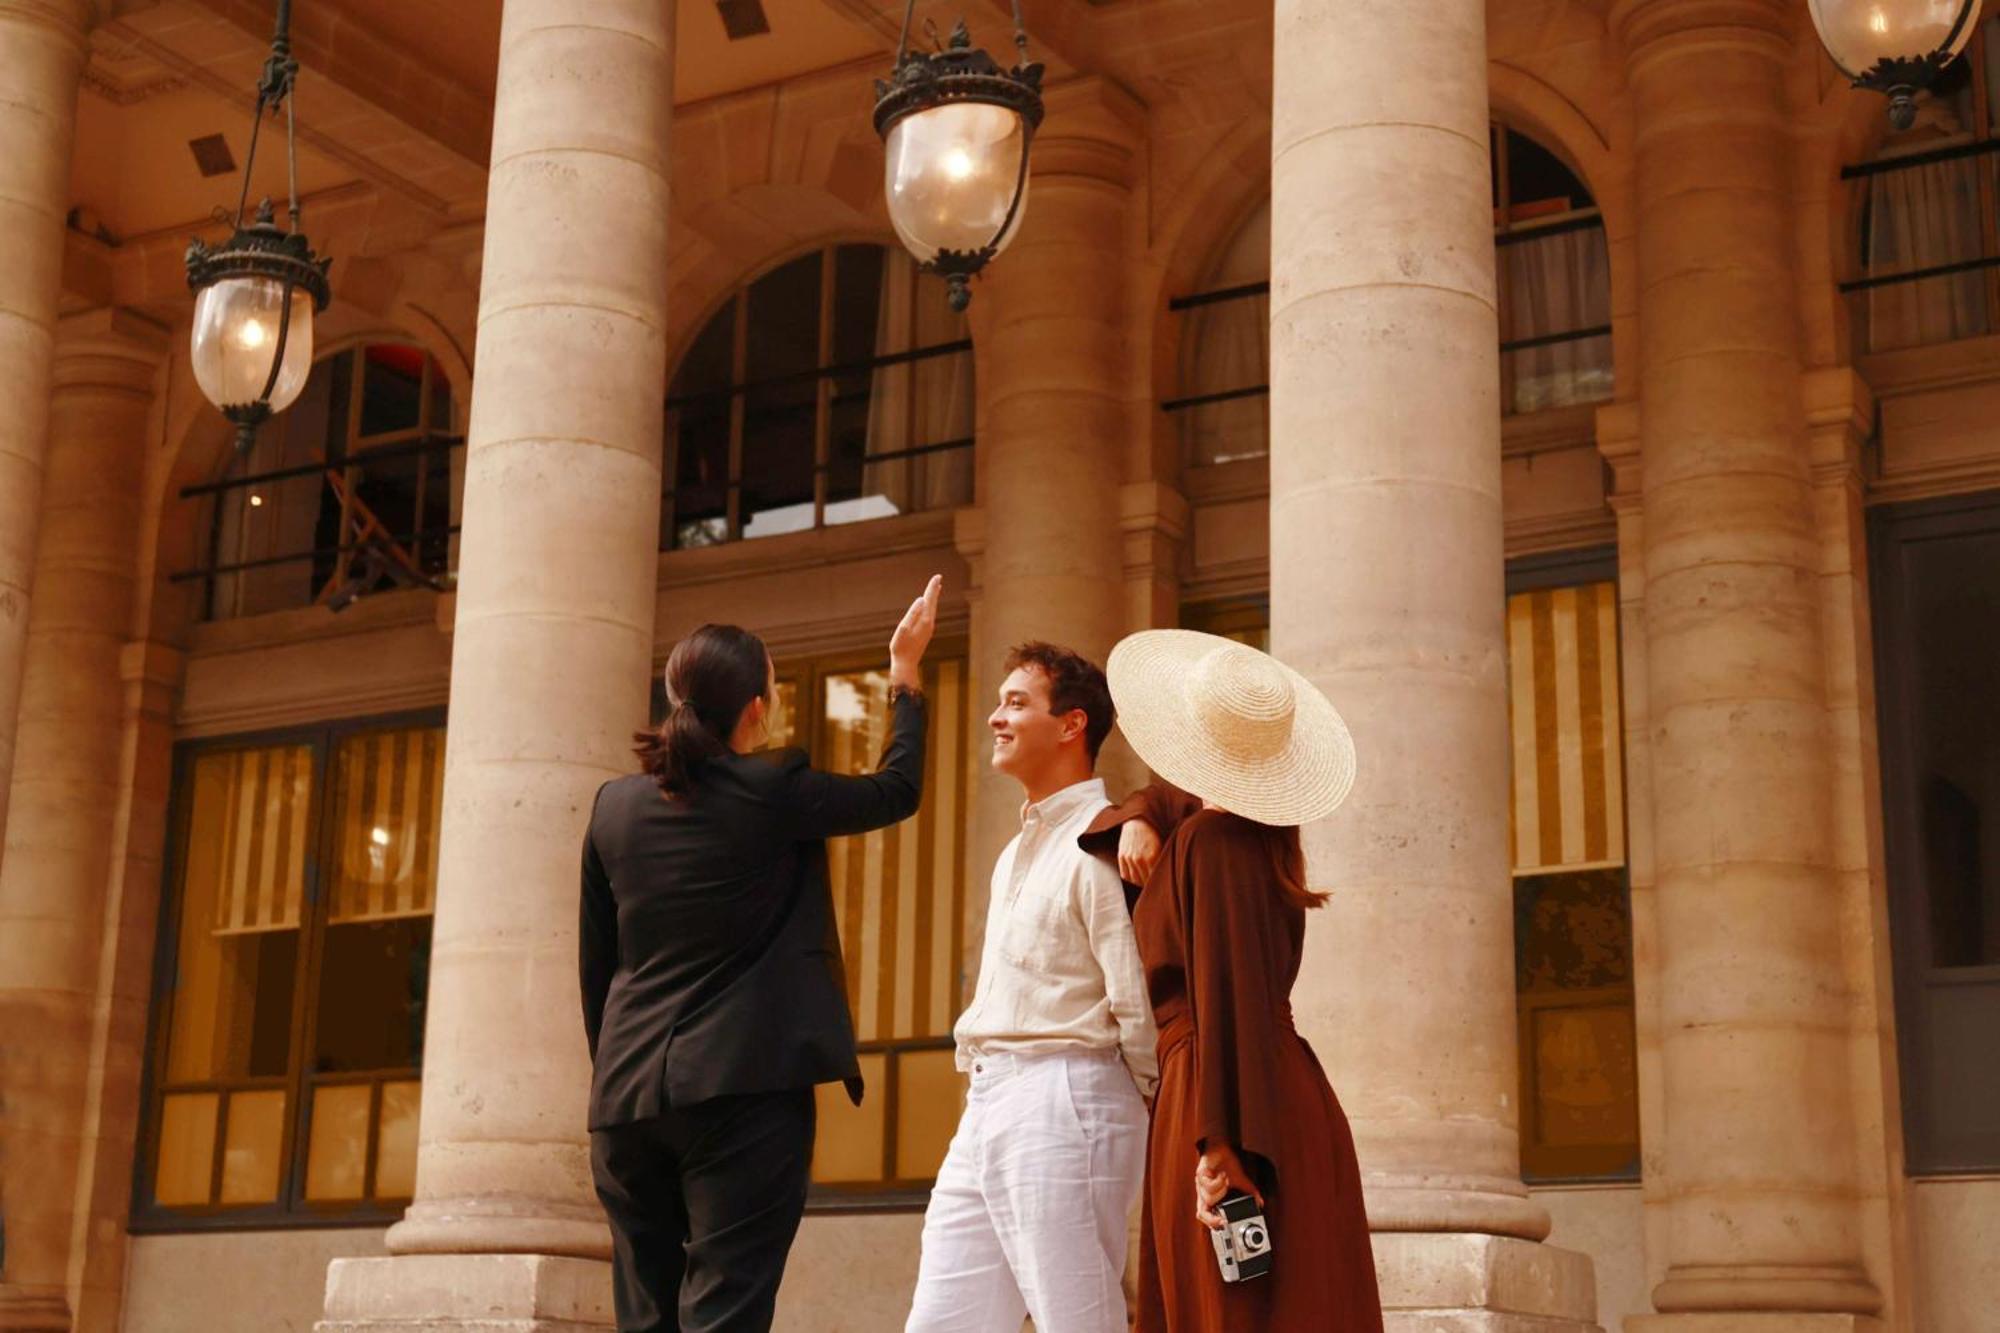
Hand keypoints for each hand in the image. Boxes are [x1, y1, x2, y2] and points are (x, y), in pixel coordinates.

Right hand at [889, 575, 942, 691]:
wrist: (906, 664)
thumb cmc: (901, 647)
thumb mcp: (903, 628)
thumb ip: (912, 613)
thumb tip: (921, 599)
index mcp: (924, 620)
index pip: (929, 599)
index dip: (932, 588)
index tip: (937, 577)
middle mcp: (929, 623)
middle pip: (933, 603)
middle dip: (934, 590)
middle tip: (938, 579)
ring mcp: (928, 629)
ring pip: (932, 609)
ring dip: (933, 599)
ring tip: (936, 589)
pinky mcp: (926, 633)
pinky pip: (930, 615)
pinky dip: (930, 607)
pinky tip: (929, 607)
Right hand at [1117, 819, 1161, 884]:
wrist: (1138, 821)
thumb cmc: (1153, 834)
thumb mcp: (1161, 846)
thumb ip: (1160, 862)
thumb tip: (1163, 876)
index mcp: (1152, 857)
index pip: (1155, 878)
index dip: (1157, 883)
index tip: (1160, 885)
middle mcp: (1139, 859)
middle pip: (1144, 881)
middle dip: (1149, 884)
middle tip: (1154, 886)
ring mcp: (1129, 858)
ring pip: (1134, 880)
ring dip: (1140, 883)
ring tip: (1145, 883)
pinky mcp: (1121, 857)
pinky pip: (1125, 875)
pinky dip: (1130, 879)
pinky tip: (1135, 878)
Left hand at [1195, 1143, 1262, 1230]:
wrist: (1221, 1145)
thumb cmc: (1226, 1162)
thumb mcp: (1240, 1180)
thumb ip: (1250, 1192)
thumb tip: (1260, 1201)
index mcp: (1211, 1196)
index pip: (1206, 1215)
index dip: (1213, 1224)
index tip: (1225, 1225)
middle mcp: (1204, 1192)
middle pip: (1201, 1213)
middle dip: (1212, 1219)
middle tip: (1223, 1219)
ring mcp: (1200, 1184)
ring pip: (1207, 1199)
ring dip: (1220, 1193)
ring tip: (1227, 1184)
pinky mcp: (1200, 1173)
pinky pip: (1206, 1184)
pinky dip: (1218, 1182)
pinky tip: (1223, 1176)